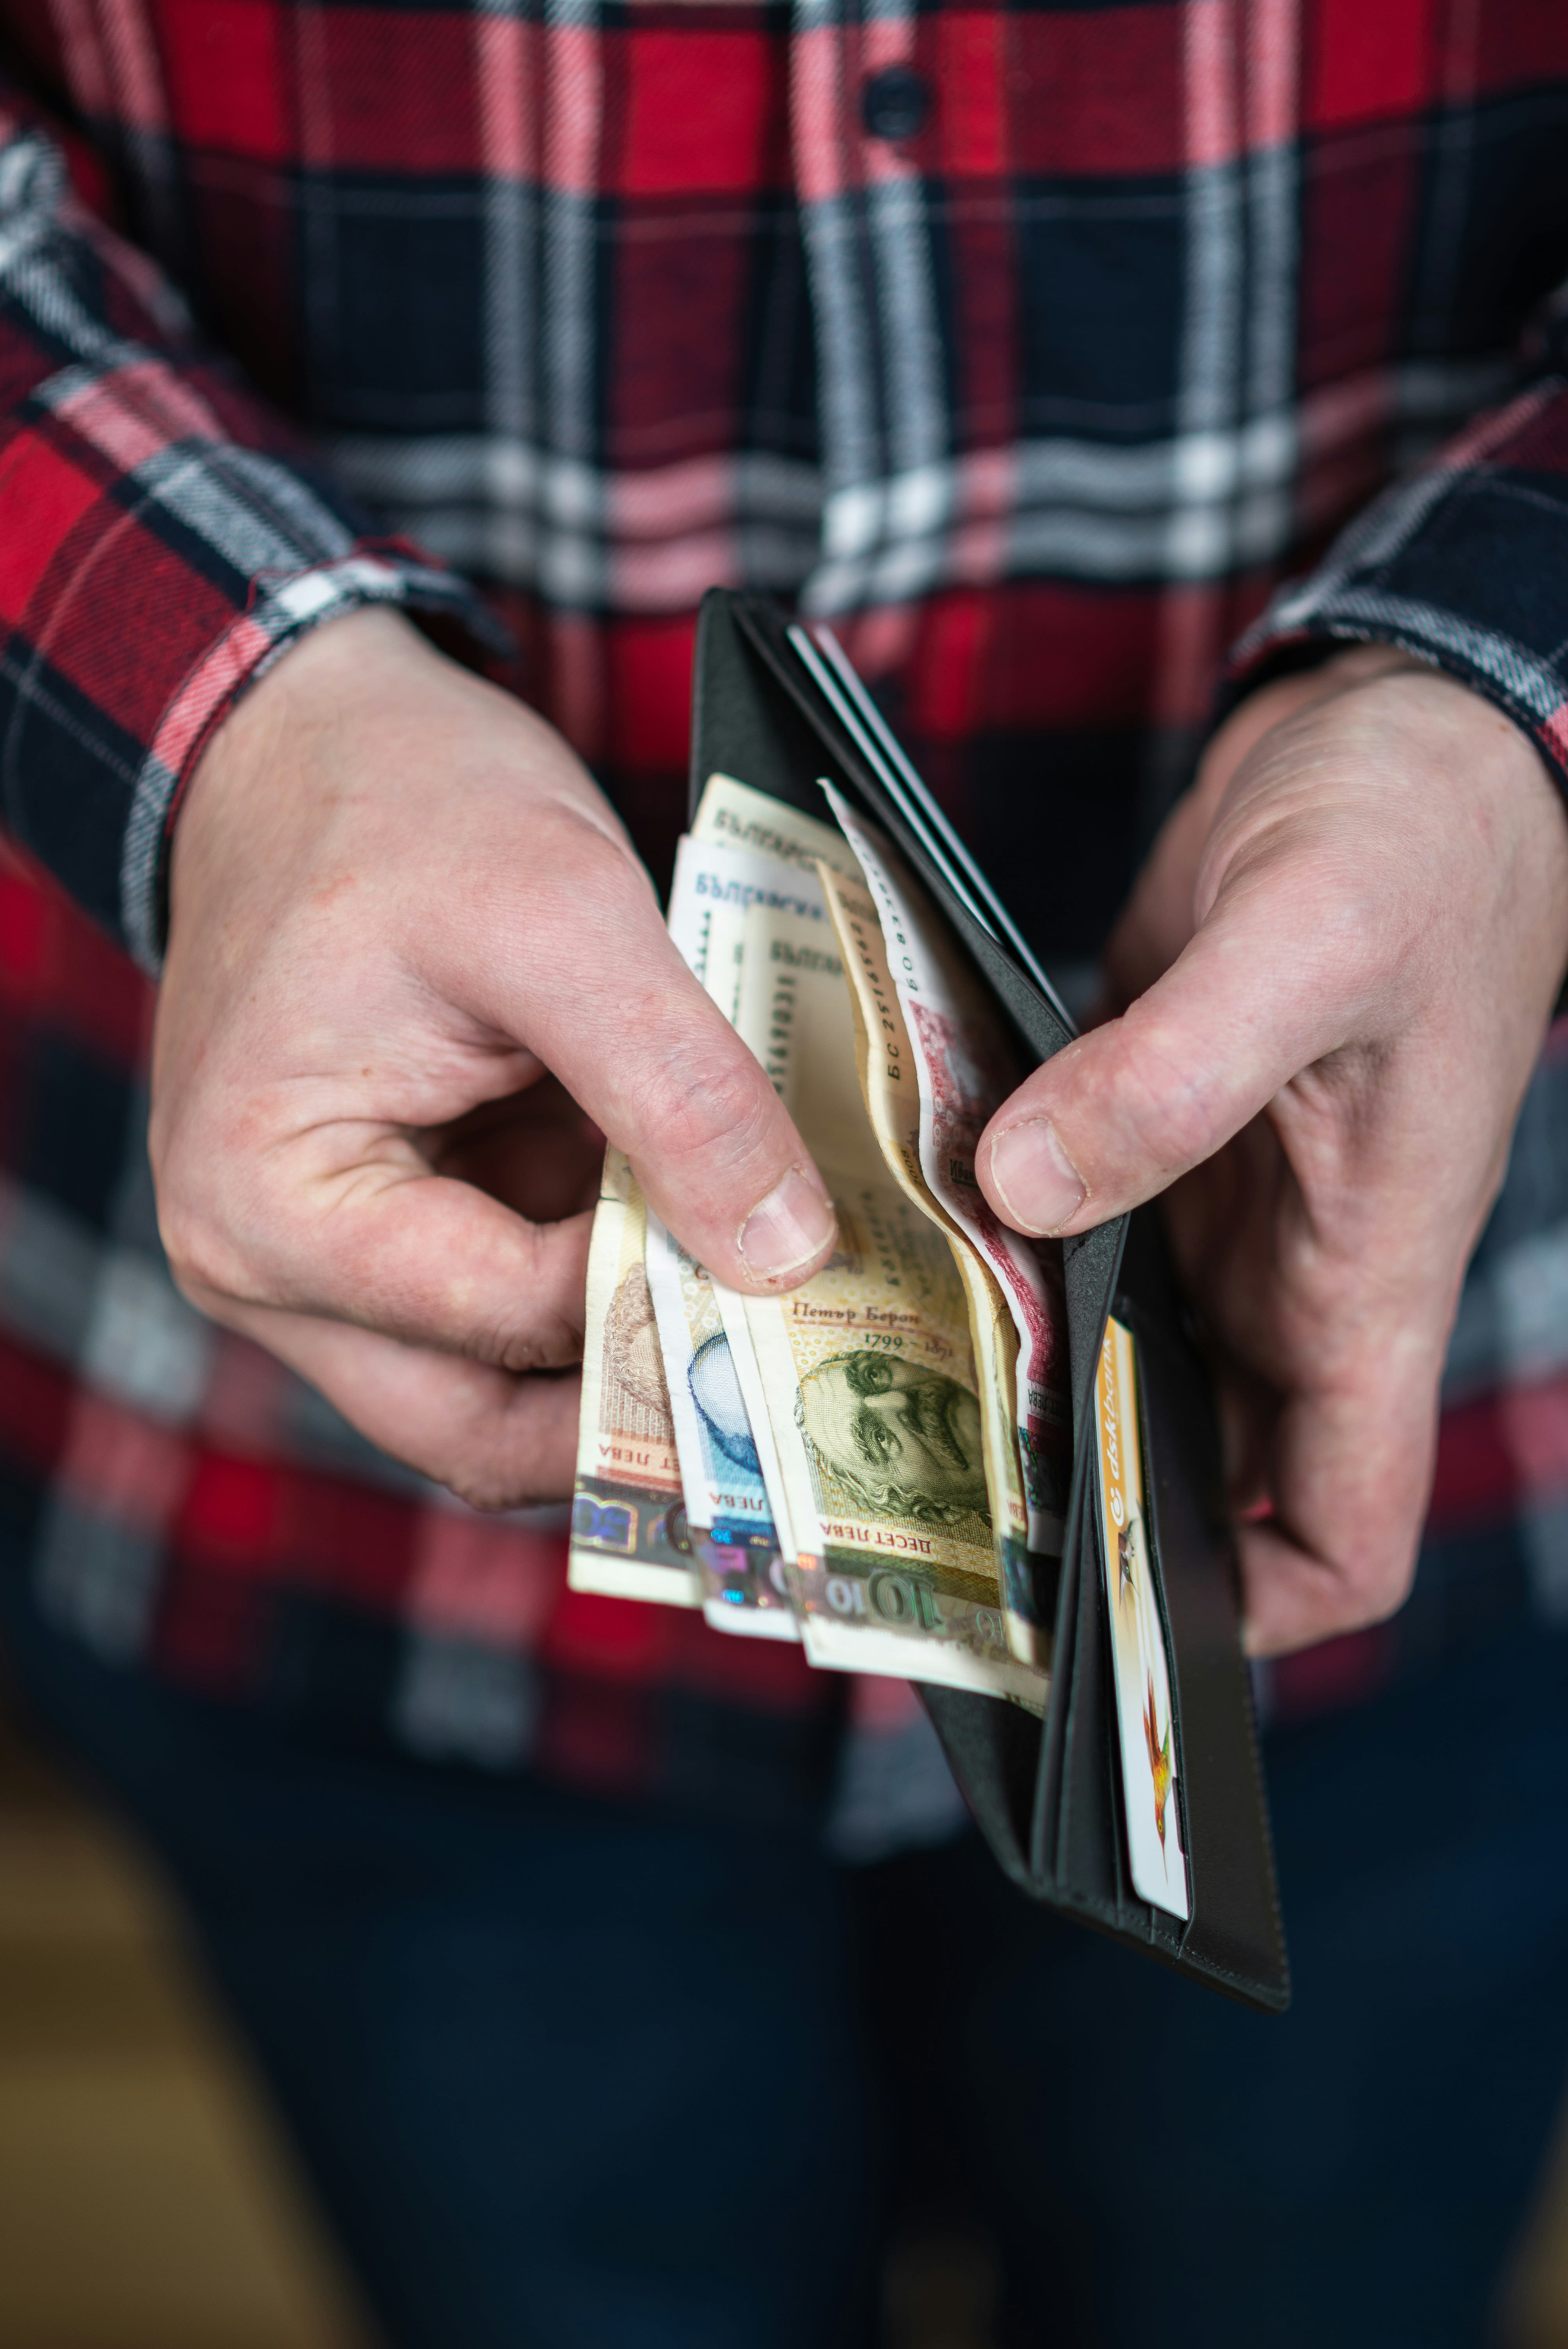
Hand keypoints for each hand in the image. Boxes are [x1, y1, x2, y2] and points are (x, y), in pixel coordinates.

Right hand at [152, 608, 835, 1508]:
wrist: (311, 739)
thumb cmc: (400, 805)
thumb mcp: (560, 913)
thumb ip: (678, 1091)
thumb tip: (790, 1256)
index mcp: (269, 1210)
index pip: (509, 1325)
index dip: (668, 1307)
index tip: (812, 1277)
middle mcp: (267, 1276)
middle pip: (483, 1430)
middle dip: (646, 1407)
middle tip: (807, 1374)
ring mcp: (326, 1271)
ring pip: (504, 1397)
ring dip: (634, 1357)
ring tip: (771, 1299)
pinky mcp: (391, 1238)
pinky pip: (509, 1321)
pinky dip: (609, 1294)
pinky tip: (706, 1238)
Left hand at [976, 648, 1567, 1654]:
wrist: (1412, 734)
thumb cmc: (1417, 839)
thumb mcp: (1306, 947)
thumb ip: (1173, 1079)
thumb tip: (1021, 1192)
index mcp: (1364, 1279)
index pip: (1345, 1530)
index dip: (1253, 1612)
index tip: (1116, 1635)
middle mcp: (1288, 1272)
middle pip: (1196, 1469)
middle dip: (1084, 1515)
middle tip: (919, 1530)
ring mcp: (1213, 1202)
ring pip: (1120, 1355)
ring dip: (1024, 1383)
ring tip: (872, 1403)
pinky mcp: (1144, 1126)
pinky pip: (1067, 1232)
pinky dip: (997, 1256)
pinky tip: (888, 1249)